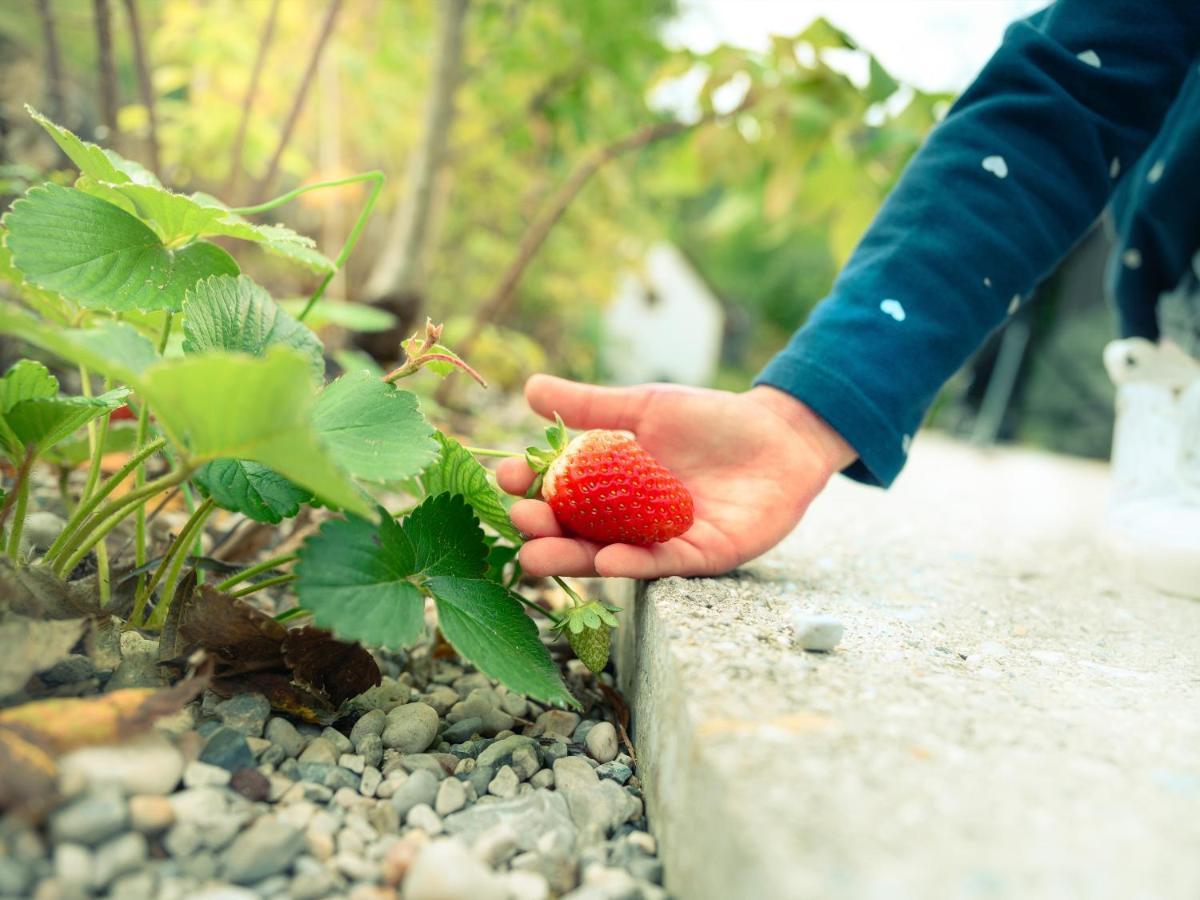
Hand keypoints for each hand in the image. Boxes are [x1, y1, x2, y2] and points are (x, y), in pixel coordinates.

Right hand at [496, 375, 856, 578]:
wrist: (780, 434)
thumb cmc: (711, 420)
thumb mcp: (645, 408)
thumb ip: (591, 406)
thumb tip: (528, 388)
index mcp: (612, 486)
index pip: (561, 492)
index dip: (532, 488)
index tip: (507, 479)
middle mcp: (630, 520)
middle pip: (577, 532)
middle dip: (543, 529)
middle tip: (518, 520)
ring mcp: (664, 541)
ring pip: (610, 556)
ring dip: (573, 558)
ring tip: (537, 556)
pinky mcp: (704, 556)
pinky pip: (664, 564)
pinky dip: (635, 563)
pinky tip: (608, 561)